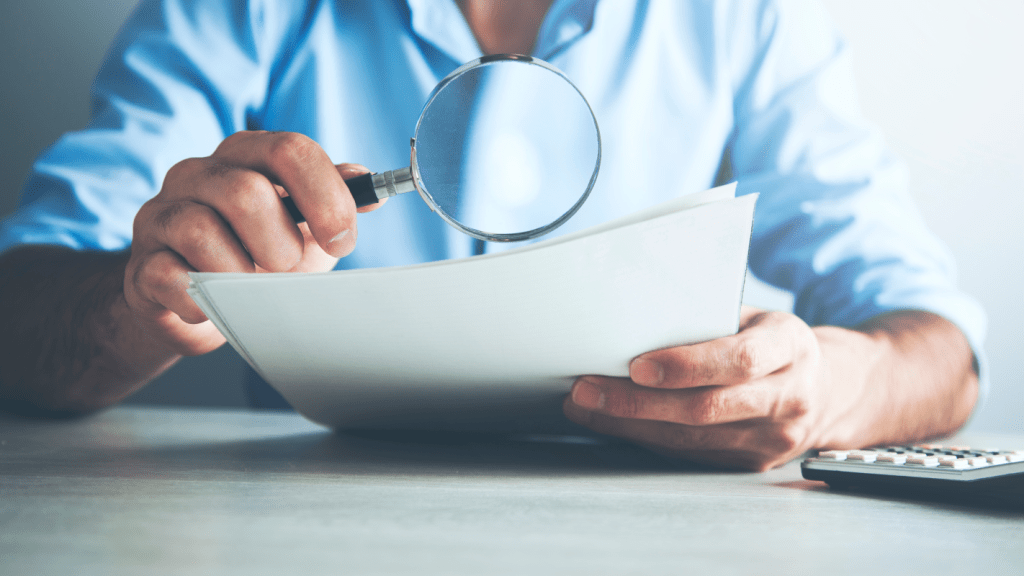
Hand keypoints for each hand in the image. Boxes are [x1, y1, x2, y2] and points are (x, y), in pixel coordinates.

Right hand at [124, 131, 384, 355]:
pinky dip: (204, 301)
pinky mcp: (141, 263)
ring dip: (241, 274)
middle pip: (246, 192)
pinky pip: (171, 277)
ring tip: (249, 287)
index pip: (290, 150)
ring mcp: (162, 214)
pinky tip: (215, 304)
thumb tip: (373, 187)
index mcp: (246, 154)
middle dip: (280, 245)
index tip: (342, 240)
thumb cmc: (258, 256)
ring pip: (202, 232)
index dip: (325, 197)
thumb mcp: (305, 226)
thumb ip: (336, 201)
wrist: (197, 304)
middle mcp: (199, 173)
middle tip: (285, 268)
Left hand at [563, 306, 871, 470]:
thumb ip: (708, 316)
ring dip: (629, 424)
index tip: (637, 364)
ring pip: (692, 438)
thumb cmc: (773, 343)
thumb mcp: (754, 316)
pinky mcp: (751, 463)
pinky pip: (690, 453)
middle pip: (706, 408)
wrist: (827, 391)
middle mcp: (788, 398)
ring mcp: (772, 439)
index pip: (740, 360)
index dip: (688, 365)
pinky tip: (612, 423)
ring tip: (585, 406)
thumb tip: (634, 314)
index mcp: (790, 348)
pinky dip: (645, 438)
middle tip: (587, 389)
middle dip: (637, 402)